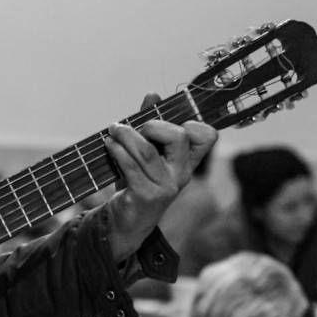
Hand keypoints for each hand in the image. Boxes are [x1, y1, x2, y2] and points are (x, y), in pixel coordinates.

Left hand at [100, 98, 217, 259]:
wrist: (126, 221)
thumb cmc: (137, 181)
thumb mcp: (146, 152)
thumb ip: (150, 124)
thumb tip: (152, 94)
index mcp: (187, 160)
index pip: (207, 136)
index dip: (192, 123)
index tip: (169, 121)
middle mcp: (182, 173)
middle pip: (179, 136)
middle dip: (153, 125)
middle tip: (135, 129)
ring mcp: (166, 187)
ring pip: (148, 151)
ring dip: (126, 135)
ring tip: (113, 131)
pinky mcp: (147, 196)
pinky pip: (131, 167)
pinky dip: (117, 151)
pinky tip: (109, 145)